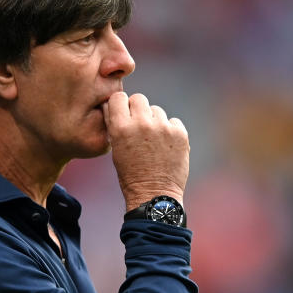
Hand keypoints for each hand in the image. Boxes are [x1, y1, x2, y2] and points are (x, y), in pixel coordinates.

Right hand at [103, 92, 188, 210]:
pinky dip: (170, 130)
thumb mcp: (115, 148)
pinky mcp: (180, 133)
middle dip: (138, 109)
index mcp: (121, 127)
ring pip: (156, 110)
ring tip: (153, 141)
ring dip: (154, 121)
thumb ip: (115, 125)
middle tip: (139, 126)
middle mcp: (142, 124)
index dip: (120, 105)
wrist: (154, 195)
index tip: (123, 114)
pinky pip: (173, 121)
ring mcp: (162, 127)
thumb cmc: (130, 174)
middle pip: (139, 98)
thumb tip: (112, 105)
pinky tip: (166, 146)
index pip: (118, 97)